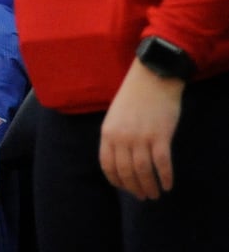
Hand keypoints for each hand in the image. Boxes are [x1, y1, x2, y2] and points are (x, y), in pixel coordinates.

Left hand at [99, 60, 183, 199]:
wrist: (151, 78)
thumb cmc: (133, 97)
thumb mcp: (114, 116)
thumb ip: (115, 137)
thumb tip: (120, 161)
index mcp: (108, 133)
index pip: (108, 165)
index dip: (116, 181)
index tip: (125, 188)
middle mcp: (122, 138)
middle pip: (126, 172)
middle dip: (134, 188)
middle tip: (143, 196)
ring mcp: (141, 137)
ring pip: (144, 171)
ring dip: (150, 186)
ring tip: (155, 194)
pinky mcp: (160, 136)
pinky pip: (162, 164)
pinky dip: (166, 177)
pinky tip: (168, 185)